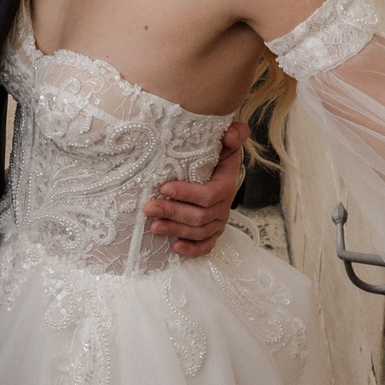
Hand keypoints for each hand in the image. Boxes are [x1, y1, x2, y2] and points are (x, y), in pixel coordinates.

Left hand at [147, 120, 247, 257]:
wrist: (220, 170)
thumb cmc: (217, 154)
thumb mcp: (227, 141)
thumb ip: (234, 134)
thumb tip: (230, 134)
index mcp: (226, 184)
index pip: (208, 195)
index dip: (186, 194)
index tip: (163, 187)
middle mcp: (223, 206)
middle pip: (199, 216)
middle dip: (173, 212)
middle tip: (149, 208)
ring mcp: (218, 222)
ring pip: (198, 232)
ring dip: (175, 230)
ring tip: (153, 226)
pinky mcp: (211, 233)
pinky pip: (205, 246)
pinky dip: (192, 250)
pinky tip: (174, 247)